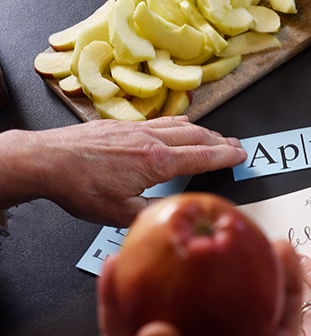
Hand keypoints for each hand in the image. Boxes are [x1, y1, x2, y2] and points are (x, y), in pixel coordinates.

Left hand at [0, 117, 246, 225]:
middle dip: (220, 142)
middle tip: (237, 146)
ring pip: (180, 126)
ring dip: (203, 132)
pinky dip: (180, 124)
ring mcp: (136, 129)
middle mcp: (150, 140)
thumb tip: (172, 214)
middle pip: (197, 137)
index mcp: (156, 161)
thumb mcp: (121, 213)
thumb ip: (153, 213)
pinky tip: (180, 124)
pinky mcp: (122, 125)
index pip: (202, 157)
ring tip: (216, 136)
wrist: (46, 161)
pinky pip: (161, 121)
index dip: (225, 156)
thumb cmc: (78, 187)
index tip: (241, 155)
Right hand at [80, 240, 301, 335]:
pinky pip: (125, 332)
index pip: (277, 330)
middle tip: (222, 234)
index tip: (285, 250)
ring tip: (165, 241)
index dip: (286, 290)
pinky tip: (115, 275)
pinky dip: (119, 304)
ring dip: (170, 279)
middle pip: (229, 312)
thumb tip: (160, 332)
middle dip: (229, 273)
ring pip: (175, 314)